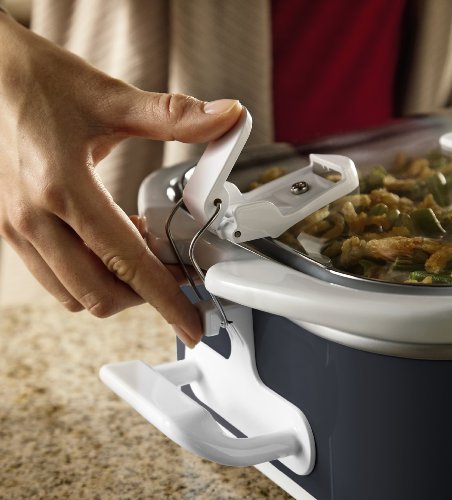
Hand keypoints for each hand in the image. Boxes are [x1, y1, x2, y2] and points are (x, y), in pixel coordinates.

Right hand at [0, 14, 242, 346]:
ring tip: (143, 255)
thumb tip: (225, 118)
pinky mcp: (10, 227)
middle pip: (98, 294)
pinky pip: (53, 276)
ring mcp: (16, 227)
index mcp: (62, 188)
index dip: (166, 299)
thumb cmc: (37, 81)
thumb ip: (172, 115)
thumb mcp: (109, 97)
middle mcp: (33, 218)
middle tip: (175, 273)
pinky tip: (108, 245)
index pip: (127, 263)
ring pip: (73, 292)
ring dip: (115, 286)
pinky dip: (88, 274)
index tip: (190, 324)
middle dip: (144, 296)